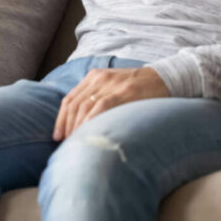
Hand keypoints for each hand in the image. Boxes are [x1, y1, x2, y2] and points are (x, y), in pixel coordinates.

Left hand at [53, 67, 169, 140]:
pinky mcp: (122, 92)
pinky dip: (90, 121)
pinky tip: (88, 133)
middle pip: (74, 103)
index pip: (70, 98)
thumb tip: (80, 124)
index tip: (57, 135)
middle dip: (66, 125)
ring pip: (84, 106)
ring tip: (74, 142)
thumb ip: (97, 98)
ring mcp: (110, 84)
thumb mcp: (112, 87)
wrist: (164, 79)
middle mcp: (98, 78)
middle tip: (63, 143)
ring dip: (76, 126)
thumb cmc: (138, 88)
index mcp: (94, 76)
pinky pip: (100, 107)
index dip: (61, 118)